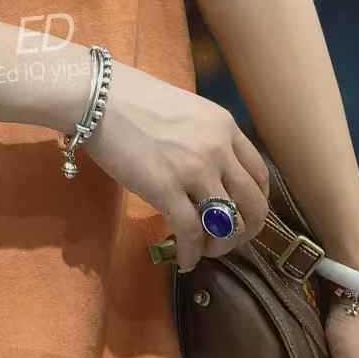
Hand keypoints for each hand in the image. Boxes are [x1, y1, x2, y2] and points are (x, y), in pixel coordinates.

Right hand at [81, 62, 269, 271]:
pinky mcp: (165, 189)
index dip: (256, 202)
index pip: (260, 174)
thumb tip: (208, 170)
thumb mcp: (186, 111)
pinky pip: (191, 233)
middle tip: (227, 240)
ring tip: (204, 250)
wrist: (98, 97)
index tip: (243, 215)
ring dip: (220, 246)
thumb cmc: (133, 99)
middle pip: (253, 205)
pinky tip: (184, 260)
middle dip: (244, 231)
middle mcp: (218, 149)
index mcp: (225, 127)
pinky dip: (191, 254)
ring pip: (228, 225)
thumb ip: (205, 138)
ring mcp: (194, 170)